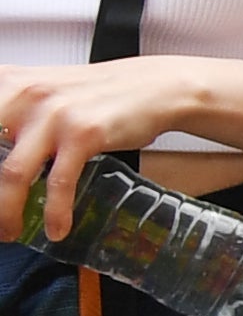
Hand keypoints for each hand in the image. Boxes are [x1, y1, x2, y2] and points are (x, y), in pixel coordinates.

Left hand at [0, 58, 192, 241]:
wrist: (155, 86)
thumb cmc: (97, 94)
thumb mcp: (42, 93)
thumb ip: (11, 116)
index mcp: (7, 83)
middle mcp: (24, 94)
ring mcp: (54, 114)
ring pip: (13, 174)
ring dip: (7, 212)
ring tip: (9, 232)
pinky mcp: (83, 133)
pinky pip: (59, 181)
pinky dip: (55, 211)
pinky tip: (57, 228)